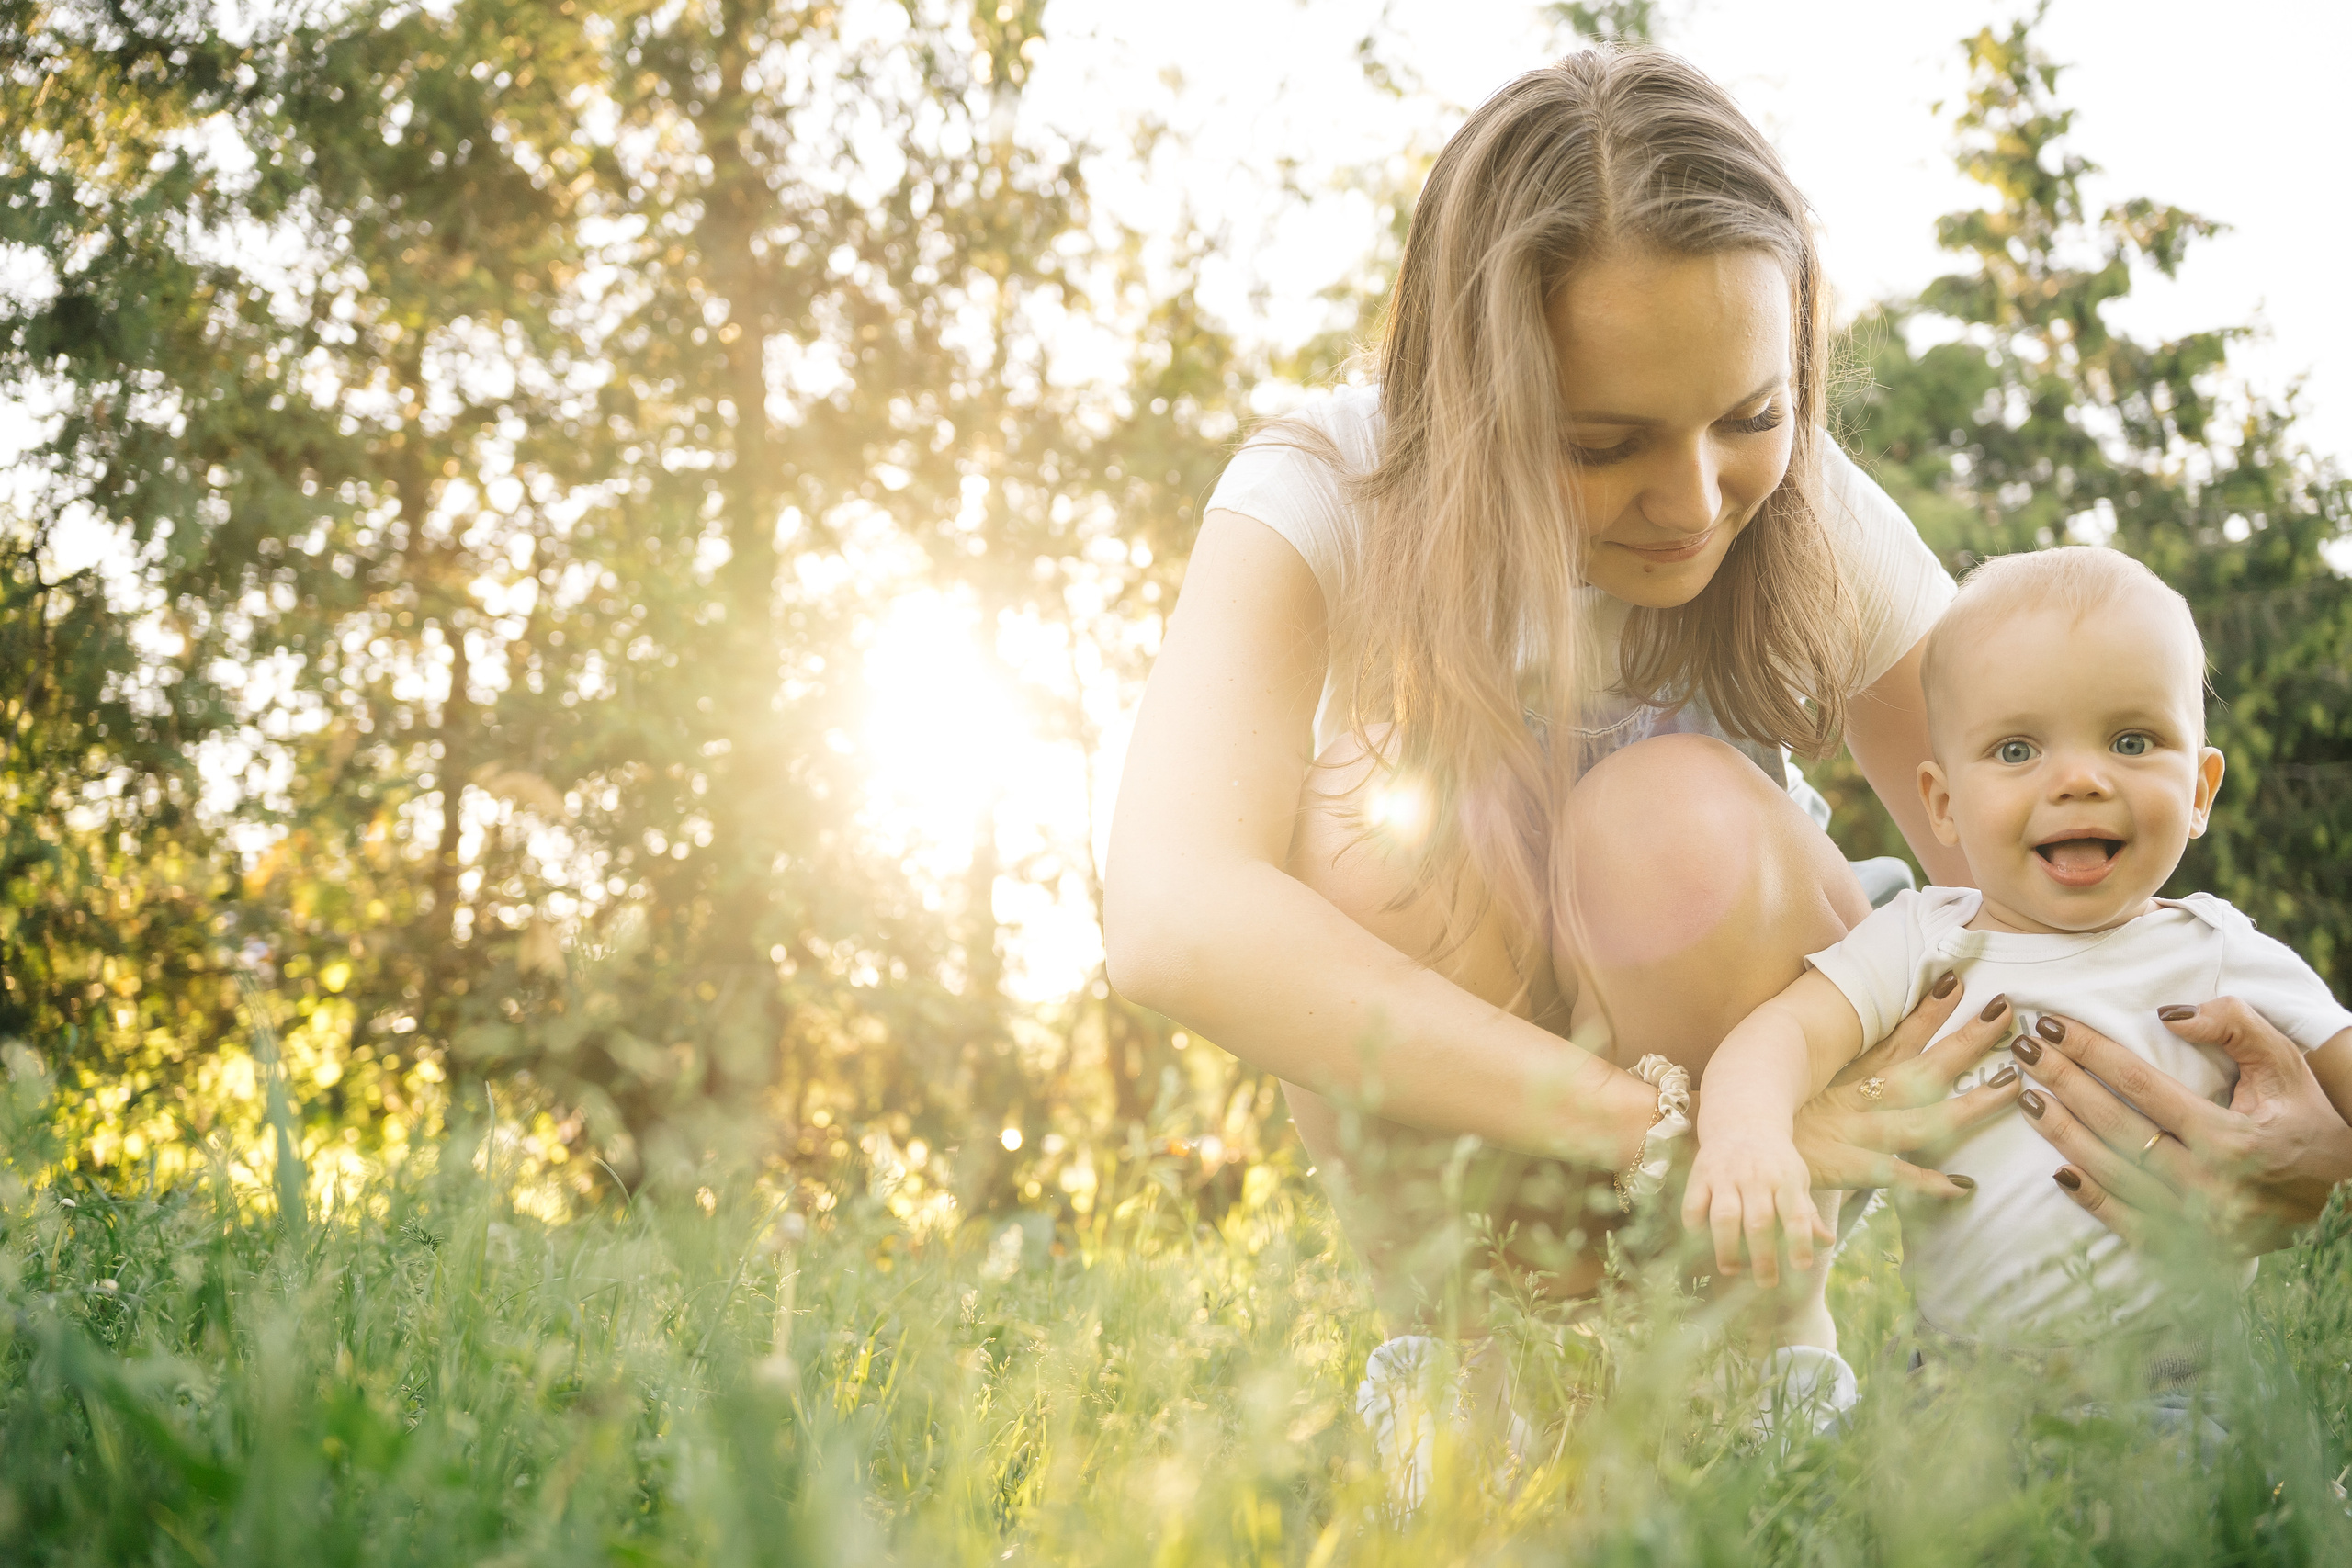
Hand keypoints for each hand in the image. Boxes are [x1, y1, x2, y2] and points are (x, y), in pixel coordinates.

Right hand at [1681, 1135, 1831, 1287]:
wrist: (1742, 1120)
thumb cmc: (1775, 1160)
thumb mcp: (1797, 1179)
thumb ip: (1807, 1212)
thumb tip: (1826, 1242)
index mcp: (1785, 1179)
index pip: (1795, 1214)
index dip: (1799, 1242)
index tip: (1801, 1267)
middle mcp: (1755, 1177)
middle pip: (1758, 1221)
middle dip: (1762, 1256)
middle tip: (1766, 1282)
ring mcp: (1725, 1175)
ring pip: (1725, 1216)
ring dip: (1727, 1247)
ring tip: (1731, 1270)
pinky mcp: (1700, 1175)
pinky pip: (1694, 1204)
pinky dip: (1696, 1227)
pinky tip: (1702, 1244)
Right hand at [1791, 974, 2022, 1197]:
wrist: (1737, 1150)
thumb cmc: (1775, 1112)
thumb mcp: (1804, 1077)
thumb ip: (1833, 1057)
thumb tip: (1859, 1027)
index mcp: (1846, 1074)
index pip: (1895, 1036)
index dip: (1927, 1010)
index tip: (1957, 980)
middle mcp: (1857, 1098)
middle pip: (1923, 1067)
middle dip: (1965, 1041)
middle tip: (2006, 1012)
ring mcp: (1857, 1134)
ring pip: (1925, 1118)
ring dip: (1970, 1104)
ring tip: (2012, 1084)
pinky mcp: (1849, 1169)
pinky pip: (1896, 1178)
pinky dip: (1928, 1183)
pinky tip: (1963, 1185)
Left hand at [2013, 997, 2351, 1253]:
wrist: (2338, 1190)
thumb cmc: (2304, 1118)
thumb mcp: (2284, 1064)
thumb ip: (2235, 1027)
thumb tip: (2169, 1015)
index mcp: (2232, 1139)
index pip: (2142, 1086)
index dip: (2091, 1052)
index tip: (2050, 1026)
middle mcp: (2211, 1185)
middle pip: (2116, 1127)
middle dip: (2063, 1083)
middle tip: (2022, 1051)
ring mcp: (2199, 1224)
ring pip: (2113, 1174)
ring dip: (2063, 1134)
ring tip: (2027, 1096)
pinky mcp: (2193, 1250)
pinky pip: (2129, 1224)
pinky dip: (2091, 1198)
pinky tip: (2056, 1168)